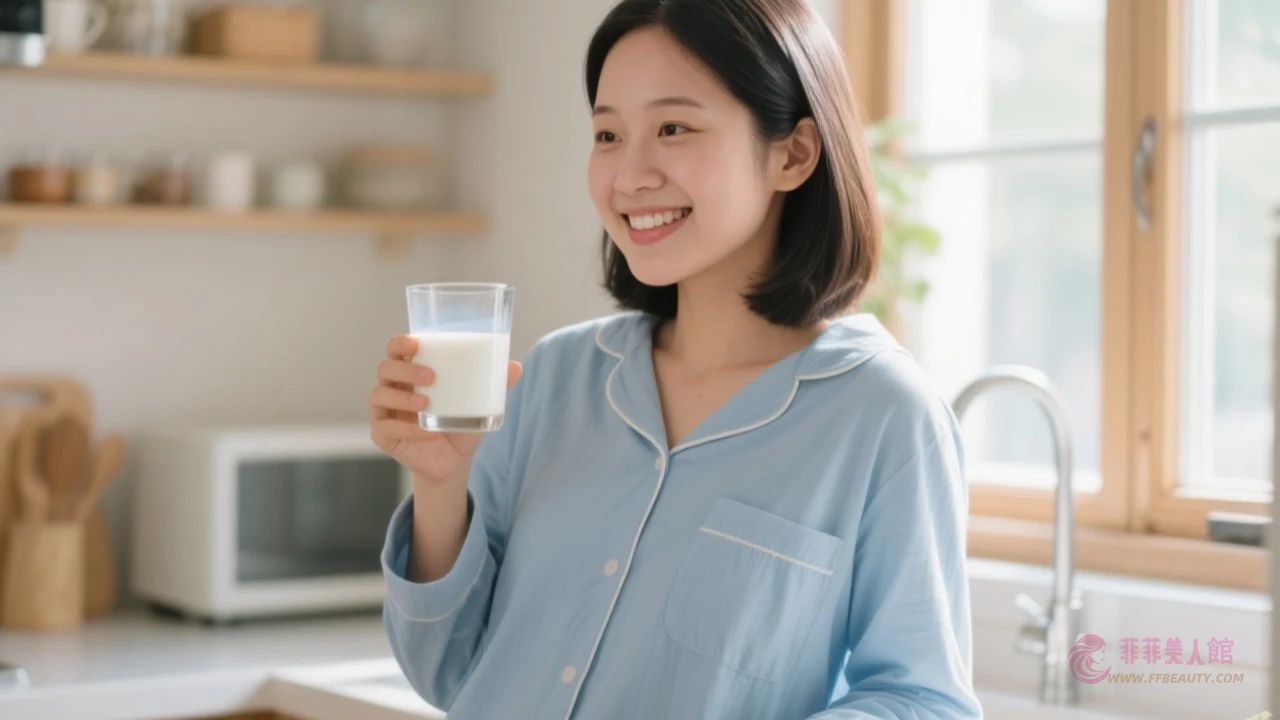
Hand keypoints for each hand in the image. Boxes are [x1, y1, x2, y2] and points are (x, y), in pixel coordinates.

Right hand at [369, 334, 521, 483]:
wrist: (454, 461)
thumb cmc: (459, 424)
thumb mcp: (478, 404)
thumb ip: (494, 385)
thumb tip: (516, 366)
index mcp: (409, 373)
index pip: (396, 350)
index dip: (400, 343)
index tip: (416, 344)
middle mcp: (392, 388)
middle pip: (385, 369)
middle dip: (405, 370)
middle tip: (431, 376)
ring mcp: (384, 412)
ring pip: (378, 395)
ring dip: (402, 398)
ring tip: (426, 403)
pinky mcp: (383, 436)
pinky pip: (385, 429)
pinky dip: (406, 429)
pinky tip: (426, 431)